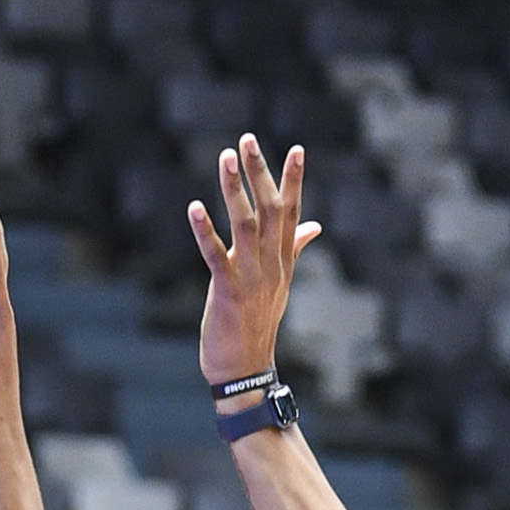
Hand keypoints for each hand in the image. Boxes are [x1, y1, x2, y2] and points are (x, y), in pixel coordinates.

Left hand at [187, 132, 319, 387]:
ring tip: (226, 157)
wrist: (247, 370)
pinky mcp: (228, 292)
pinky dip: (205, 231)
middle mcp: (272, 266)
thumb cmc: (258, 325)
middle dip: (260, 173)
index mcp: (283, 262)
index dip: (293, 181)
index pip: (291, 213)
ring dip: (235, 190)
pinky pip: (216, 257)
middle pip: (270, 211)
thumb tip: (314, 225)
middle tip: (248, 139)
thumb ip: (295, 249)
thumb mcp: (280, 284)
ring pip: (245, 226)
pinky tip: (195, 207)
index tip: (296, 150)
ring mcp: (252, 279)